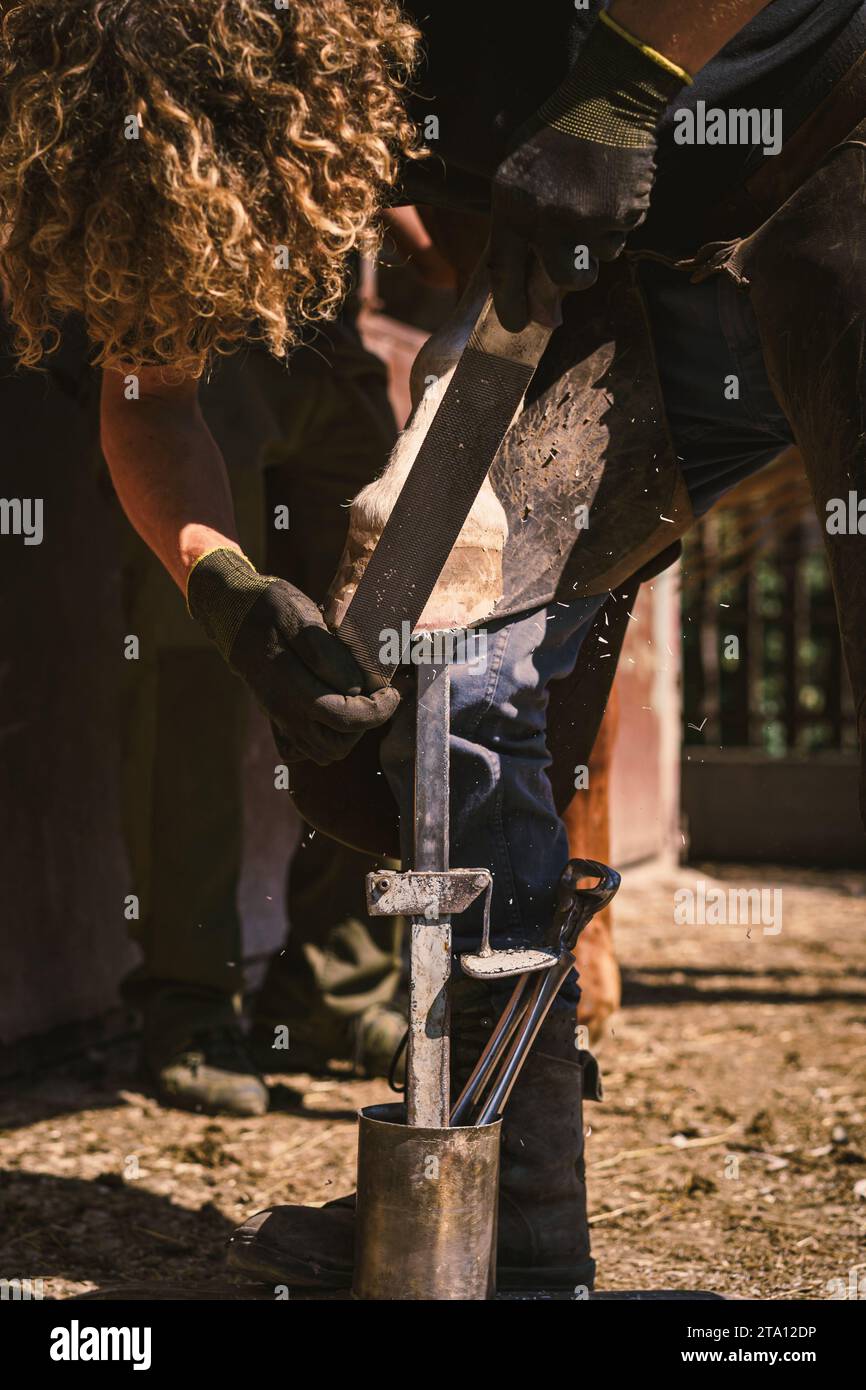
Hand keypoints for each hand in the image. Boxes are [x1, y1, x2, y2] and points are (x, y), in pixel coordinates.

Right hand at [188, 549, 398, 764]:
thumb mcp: (300, 615)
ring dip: (348, 732)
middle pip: (338, 744)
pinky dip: (324, 739)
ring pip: (324, 752)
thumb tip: (357, 686)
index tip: (389, 686)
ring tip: (356, 700)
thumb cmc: (269, 608)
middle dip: (366, 721)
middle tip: (375, 695)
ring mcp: (279, 719)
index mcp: (289, 683)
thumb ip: (328, 654)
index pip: (346, 715)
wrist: (232, 613)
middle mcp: (283, 710)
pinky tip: (332, 712)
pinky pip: (305, 750)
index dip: (379, 704)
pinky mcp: (277, 721)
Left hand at [489, 12, 689, 331]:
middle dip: (563, 288)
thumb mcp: (517, 176)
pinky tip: (611, 193)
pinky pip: (618, 239)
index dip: (511, 306)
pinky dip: (615, 225)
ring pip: (594, 263)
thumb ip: (515, 229)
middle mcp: (546, 217)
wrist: (606, 100)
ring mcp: (587, 217)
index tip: (517, 326)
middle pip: (561, 282)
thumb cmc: (554, 138)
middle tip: (561, 292)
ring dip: (594, 248)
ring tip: (591, 209)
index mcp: (511, 206)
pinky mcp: (622, 213)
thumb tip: (528, 293)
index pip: (504, 272)